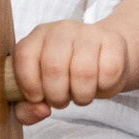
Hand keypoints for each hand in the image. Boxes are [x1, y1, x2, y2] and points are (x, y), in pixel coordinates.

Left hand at [9, 18, 138, 123]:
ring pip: (83, 72)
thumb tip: (40, 110)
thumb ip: (26, 110)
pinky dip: (104, 88)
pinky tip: (99, 83)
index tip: (38, 98)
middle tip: (62, 100)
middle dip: (57, 96)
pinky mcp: (114, 40)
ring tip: (81, 94)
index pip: (25, 56)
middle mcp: (61, 29)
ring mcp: (88, 32)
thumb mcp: (40, 93)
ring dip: (82, 95)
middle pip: (54, 67)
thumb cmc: (65, 77)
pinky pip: (109, 71)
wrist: (102, 60)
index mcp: (37, 36)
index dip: (30, 84)